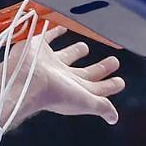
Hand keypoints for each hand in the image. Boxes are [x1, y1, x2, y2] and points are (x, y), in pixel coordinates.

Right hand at [0, 26, 124, 125]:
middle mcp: (62, 76)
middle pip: (85, 72)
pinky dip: (55, 31)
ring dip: (76, 51)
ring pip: (67, 55)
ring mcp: (50, 61)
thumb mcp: (84, 101)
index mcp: (74, 89)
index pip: (96, 88)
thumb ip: (101, 106)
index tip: (120, 82)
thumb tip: (113, 117)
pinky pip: (48, 37)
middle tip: (113, 61)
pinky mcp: (38, 47)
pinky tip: (63, 27)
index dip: (109, 85)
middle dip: (100, 68)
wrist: (25, 79)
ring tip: (85, 46)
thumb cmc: (54, 93)